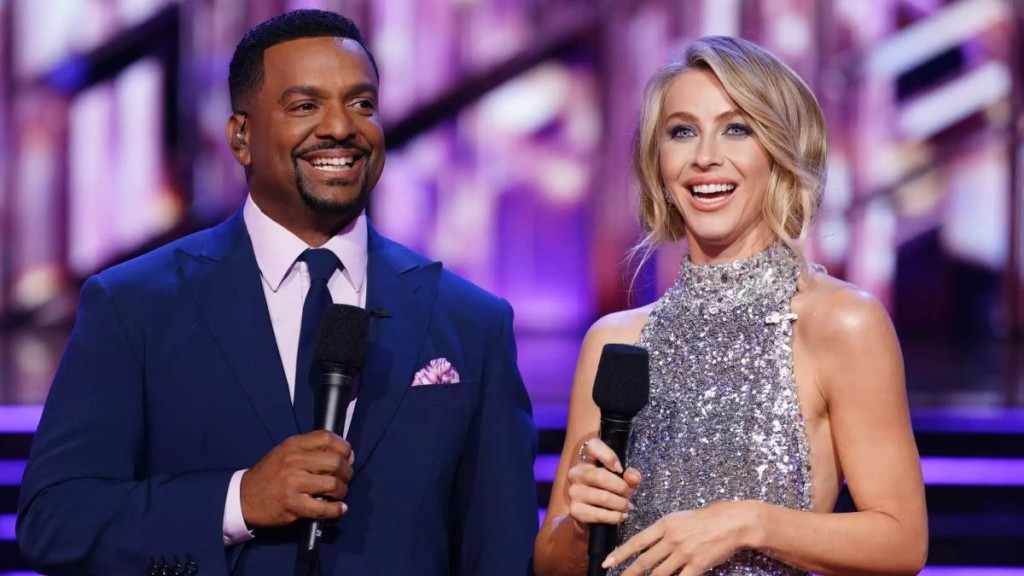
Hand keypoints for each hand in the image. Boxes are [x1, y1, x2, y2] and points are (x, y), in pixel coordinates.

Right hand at [240, 430, 354, 527]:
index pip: (327, 438)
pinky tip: (339, 509)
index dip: (344, 448)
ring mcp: (293, 483)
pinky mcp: (292, 504)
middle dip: (346, 472)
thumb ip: (309, 449)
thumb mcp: (285, 452)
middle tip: (345, 478)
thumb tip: (341, 454)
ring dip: (342, 491)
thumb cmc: (270, 474)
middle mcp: (294, 461)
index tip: (348, 457)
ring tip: (339, 494)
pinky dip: (336, 510)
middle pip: (335, 461)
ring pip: (332, 484)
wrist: (243, 497)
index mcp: (293, 445)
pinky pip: (322, 508)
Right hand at [566, 437, 641, 531]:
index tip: (620, 469)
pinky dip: (614, 517)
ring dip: (620, 504)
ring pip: (602, 497)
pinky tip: (620, 517)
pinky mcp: (575, 510)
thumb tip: (634, 478)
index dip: (608, 455)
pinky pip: (599, 514)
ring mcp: (573, 492)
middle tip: (630, 494)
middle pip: (601, 476)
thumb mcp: (622, 481)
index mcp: (587, 459)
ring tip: (627, 507)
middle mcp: (576, 473)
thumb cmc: (608, 491)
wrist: (590, 517)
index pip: (592, 446)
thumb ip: (630, 476)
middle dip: (621, 487)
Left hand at [603, 500, 756, 575]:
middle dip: (629, 573)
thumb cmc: (709, 516)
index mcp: (666, 524)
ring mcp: (684, 553)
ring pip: (659, 574)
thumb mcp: (681, 517)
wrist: (733, 522)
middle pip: (645, 561)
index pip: (637, 541)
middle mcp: (672, 539)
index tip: (608, 562)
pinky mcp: (698, 565)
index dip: (621, 553)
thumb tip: (653, 541)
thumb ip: (666, 530)